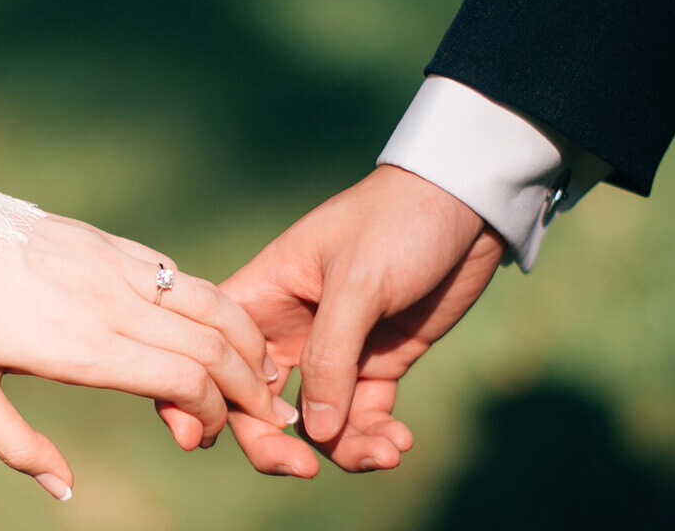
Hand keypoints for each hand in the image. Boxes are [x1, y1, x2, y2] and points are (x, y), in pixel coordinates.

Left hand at [0, 214, 299, 499]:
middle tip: (268, 414)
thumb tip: (64, 490)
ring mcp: (114, 266)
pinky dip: (213, 304)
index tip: (201, 436)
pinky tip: (217, 326)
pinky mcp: (108, 242)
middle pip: (214, 344)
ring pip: (210, 301)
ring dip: (248, 339)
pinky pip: (178, 274)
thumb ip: (17, 445)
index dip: (211, 413)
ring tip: (264, 370)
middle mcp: (111, 303)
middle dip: (252, 386)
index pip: (184, 379)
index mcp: (83, 347)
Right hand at [217, 165, 503, 476]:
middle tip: (303, 471)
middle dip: (276, 445)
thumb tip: (314, 433)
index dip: (206, 399)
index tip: (214, 439)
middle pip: (259, 405)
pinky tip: (400, 442)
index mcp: (262, 296)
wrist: (468, 203)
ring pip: (317, 422)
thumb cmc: (398, 221)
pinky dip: (376, 436)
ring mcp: (334, 350)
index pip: (216, 356)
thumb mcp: (358, 281)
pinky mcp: (378, 362)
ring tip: (385, 453)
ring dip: (343, 448)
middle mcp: (288, 330)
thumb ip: (330, 357)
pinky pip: (364, 416)